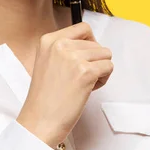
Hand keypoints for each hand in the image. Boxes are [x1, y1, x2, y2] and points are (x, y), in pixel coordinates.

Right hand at [17, 22, 113, 147]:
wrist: (39, 121)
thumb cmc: (44, 98)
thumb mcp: (47, 62)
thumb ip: (65, 50)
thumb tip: (91, 44)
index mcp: (48, 40)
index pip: (83, 28)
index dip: (90, 43)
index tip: (86, 56)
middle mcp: (60, 45)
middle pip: (96, 43)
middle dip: (94, 60)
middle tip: (80, 78)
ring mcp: (73, 58)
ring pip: (105, 54)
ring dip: (100, 69)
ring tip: (84, 84)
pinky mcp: (86, 72)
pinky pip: (109, 67)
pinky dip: (104, 79)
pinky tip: (89, 89)